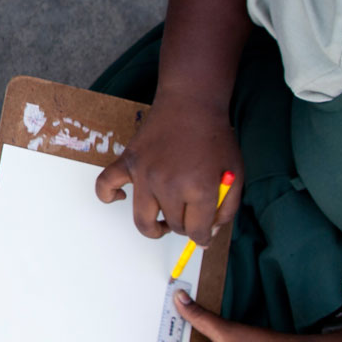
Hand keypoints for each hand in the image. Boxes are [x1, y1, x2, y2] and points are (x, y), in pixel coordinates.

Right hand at [95, 96, 243, 242]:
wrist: (191, 103)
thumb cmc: (215, 138)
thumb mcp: (236, 174)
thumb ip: (227, 208)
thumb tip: (210, 232)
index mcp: (200, 190)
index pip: (198, 232)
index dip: (204, 237)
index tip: (203, 235)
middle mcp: (170, 186)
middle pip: (174, 226)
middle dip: (185, 228)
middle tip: (189, 217)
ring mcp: (145, 175)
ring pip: (143, 220)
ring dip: (154, 228)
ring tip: (161, 222)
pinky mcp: (128, 162)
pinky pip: (105, 185)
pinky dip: (108, 196)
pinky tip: (121, 198)